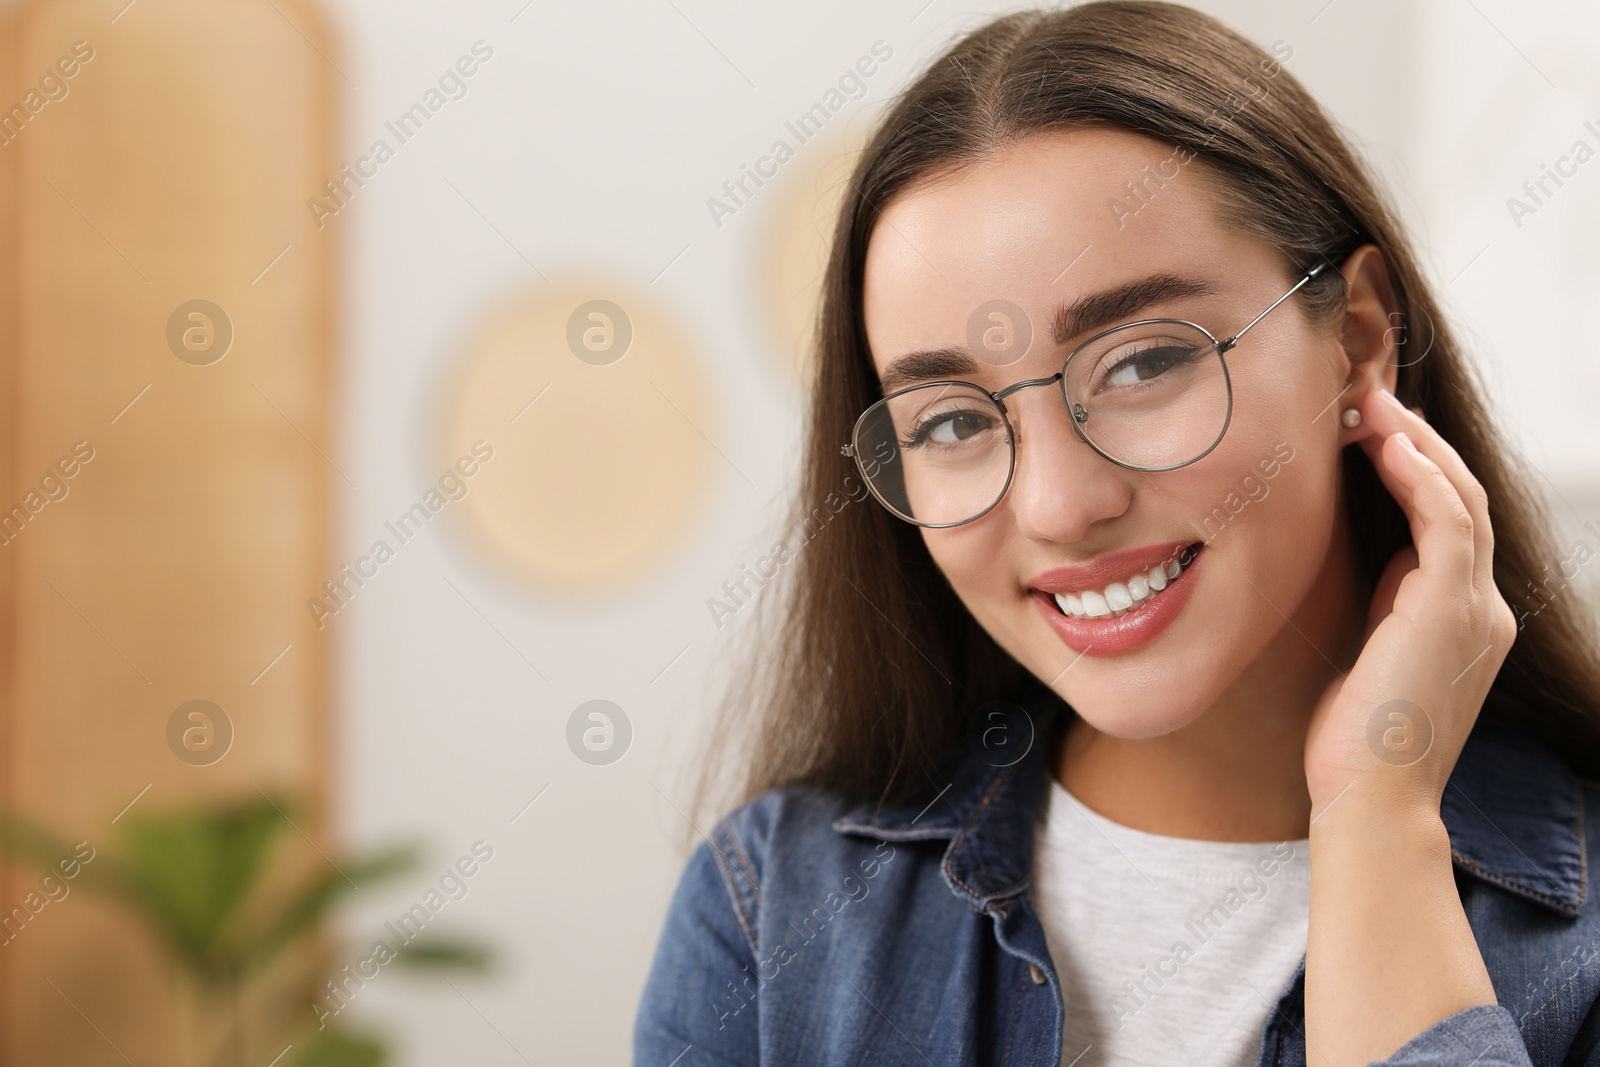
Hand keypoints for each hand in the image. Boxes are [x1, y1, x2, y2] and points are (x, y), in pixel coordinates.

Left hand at [1301, 388, 1517, 817]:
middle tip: (1369, 398)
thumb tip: (1369, 560)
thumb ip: (1384, 606)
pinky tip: (1386, 443)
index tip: (1367, 432)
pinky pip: (1448, 522)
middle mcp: (1483, 608)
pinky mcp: (1454, 611)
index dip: (1413, 469)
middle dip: (1417, 442)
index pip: (1449, 522)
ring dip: (1416, 444)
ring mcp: (1476, 609)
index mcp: (1464, 619)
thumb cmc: (1353, 740)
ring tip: (1372, 405)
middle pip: (1462, 498)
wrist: (1369, 798)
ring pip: (1461, 498)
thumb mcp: (1371, 655)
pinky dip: (1421, 476)